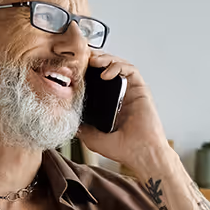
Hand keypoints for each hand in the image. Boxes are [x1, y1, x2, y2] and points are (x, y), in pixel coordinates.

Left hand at [77, 51, 176, 175]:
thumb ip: (82, 128)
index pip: (97, 80)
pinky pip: (131, 70)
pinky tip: (106, 74)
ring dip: (106, 59)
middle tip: (82, 57)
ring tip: (93, 61)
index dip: (87, 71)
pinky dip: (118, 66)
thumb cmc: (123, 148)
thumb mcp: (93, 138)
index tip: (74, 67)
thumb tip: (69, 120)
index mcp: (110, 103)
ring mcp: (131, 91)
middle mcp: (121, 94)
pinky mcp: (141, 89)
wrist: (140, 153)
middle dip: (95, 59)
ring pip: (119, 65)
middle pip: (107, 68)